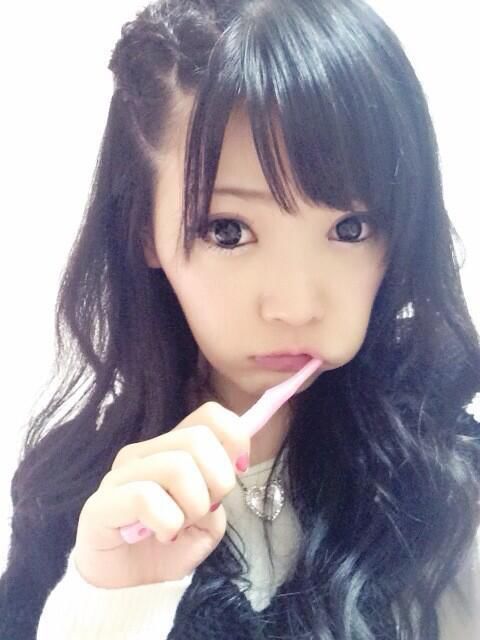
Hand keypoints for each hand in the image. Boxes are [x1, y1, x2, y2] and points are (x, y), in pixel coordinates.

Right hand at [73, 402, 249, 587]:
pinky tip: (161, 535)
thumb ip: (221, 490)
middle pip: (199, 439)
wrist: (130, 588)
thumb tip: (229, 467)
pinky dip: (168, 523)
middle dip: (217, 481)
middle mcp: (144, 452)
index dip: (235, 439)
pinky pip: (147, 498)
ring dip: (192, 507)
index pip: (210, 415)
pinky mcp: (100, 503)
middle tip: (204, 511)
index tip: (240, 470)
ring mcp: (120, 475)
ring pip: (177, 466)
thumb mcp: (210, 520)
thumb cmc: (170, 546)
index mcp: (171, 448)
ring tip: (180, 527)